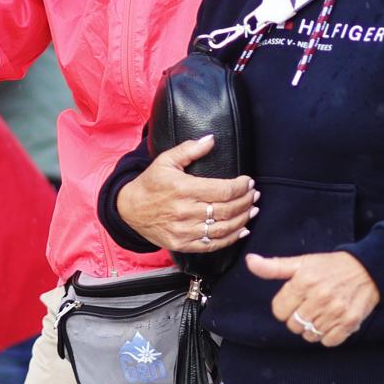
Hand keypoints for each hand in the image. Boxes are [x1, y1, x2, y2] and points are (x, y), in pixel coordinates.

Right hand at [115, 136, 255, 253]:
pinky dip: (230, 238)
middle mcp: (184, 212)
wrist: (129, 209)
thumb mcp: (166, 160)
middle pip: (226, 210)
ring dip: (243, 219)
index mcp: (183, 189)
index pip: (222, 190)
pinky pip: (212, 244)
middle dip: (245, 201)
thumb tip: (211, 139)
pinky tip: (242, 230)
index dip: (240, 186)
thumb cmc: (150, 183)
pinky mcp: (182, 244)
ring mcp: (183, 231)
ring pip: (222, 228)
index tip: (248, 181)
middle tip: (254, 194)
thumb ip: (189, 149)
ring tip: (252, 210)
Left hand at [245, 250, 378, 347]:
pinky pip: (327, 341)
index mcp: (303, 281)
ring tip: (322, 312)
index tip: (295, 299)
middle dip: (297, 318)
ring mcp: (335, 312)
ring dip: (312, 328)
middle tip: (310, 305)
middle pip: (293, 325)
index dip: (284, 307)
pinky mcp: (349, 323)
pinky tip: (332, 320)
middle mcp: (319, 297)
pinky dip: (328, 335)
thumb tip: (250, 261)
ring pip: (309, 335)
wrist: (368, 269)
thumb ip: (274, 266)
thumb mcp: (301, 262)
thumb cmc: (331, 266)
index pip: (279, 311)